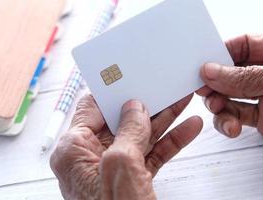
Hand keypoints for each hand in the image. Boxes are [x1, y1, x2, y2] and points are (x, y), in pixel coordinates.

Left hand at [50, 95, 202, 199]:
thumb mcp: (121, 165)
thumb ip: (128, 131)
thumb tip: (134, 107)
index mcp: (74, 150)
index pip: (92, 107)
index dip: (113, 89)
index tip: (133, 74)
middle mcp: (91, 157)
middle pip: (121, 119)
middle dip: (147, 102)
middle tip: (165, 84)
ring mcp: (113, 169)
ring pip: (141, 135)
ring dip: (164, 118)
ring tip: (183, 99)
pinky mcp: (132, 180)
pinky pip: (152, 154)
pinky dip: (171, 141)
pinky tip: (189, 128)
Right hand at [198, 35, 262, 194]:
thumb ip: (251, 76)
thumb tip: (216, 71)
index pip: (249, 43)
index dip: (224, 53)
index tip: (205, 64)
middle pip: (237, 70)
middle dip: (218, 80)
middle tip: (205, 89)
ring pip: (233, 94)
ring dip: (220, 102)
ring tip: (218, 109)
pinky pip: (238, 115)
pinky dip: (228, 120)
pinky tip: (232, 125)